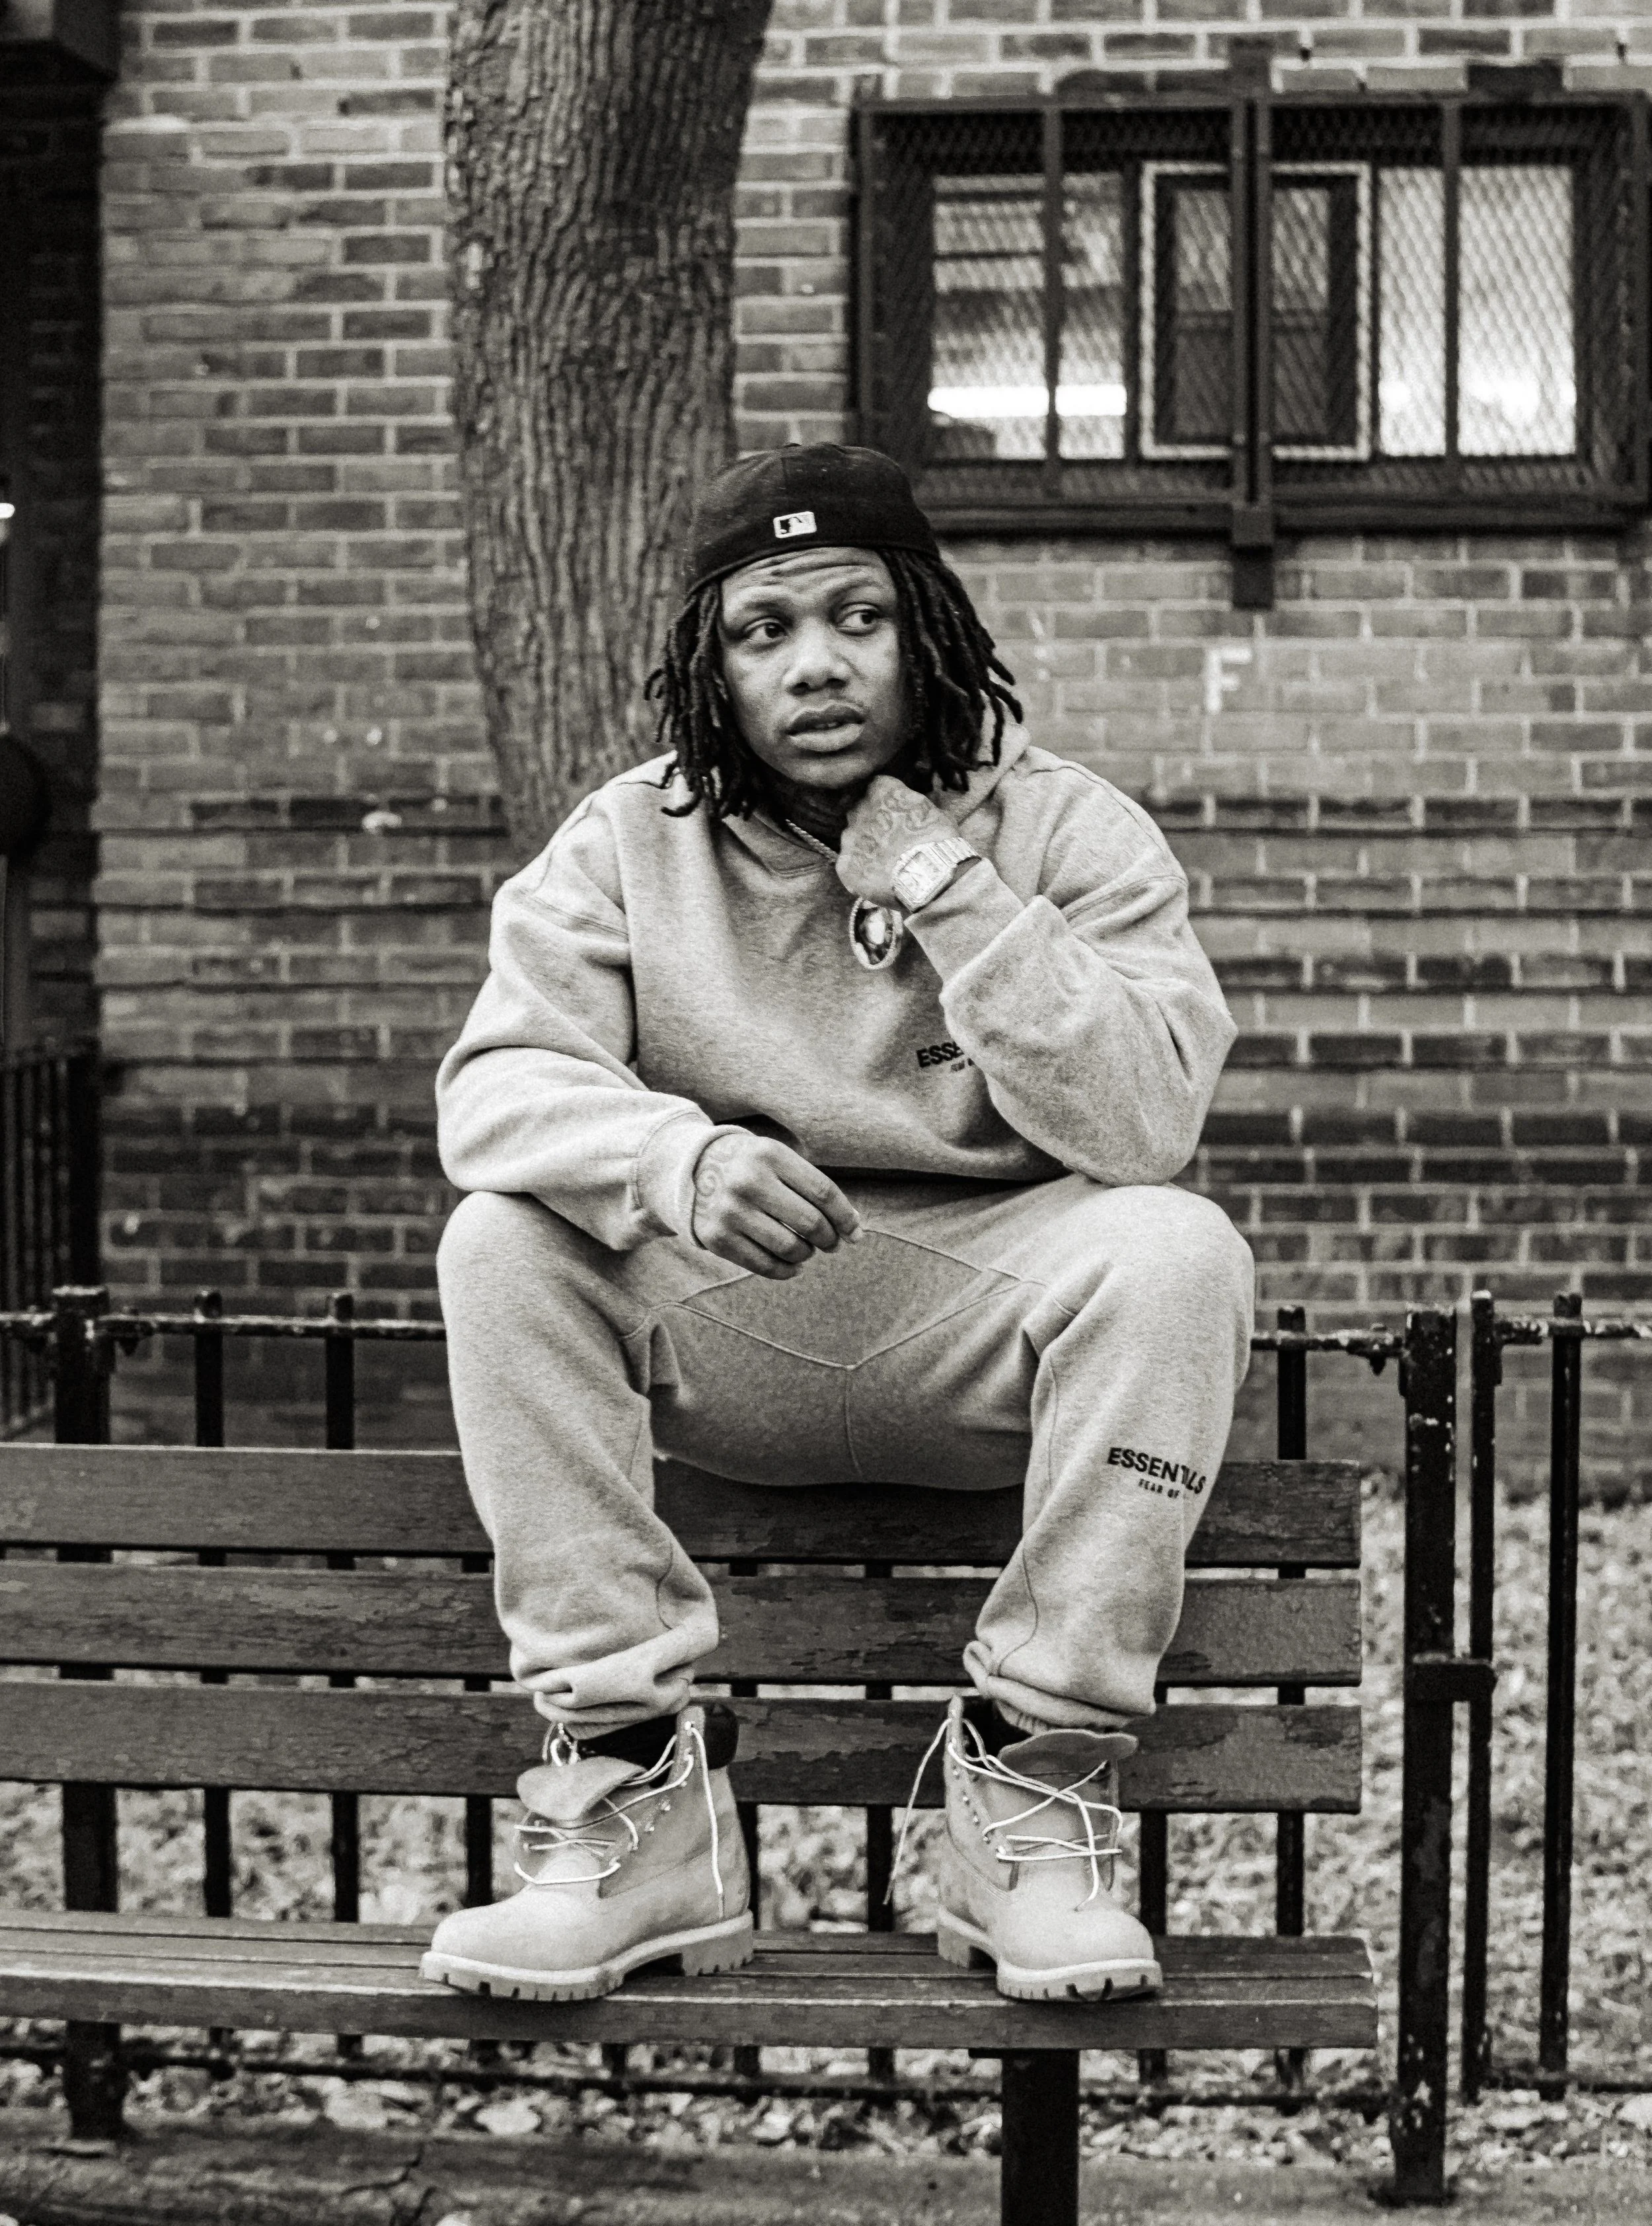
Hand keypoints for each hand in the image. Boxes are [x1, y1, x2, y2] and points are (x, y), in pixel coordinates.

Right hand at [689, 1133, 861, 1278]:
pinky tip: (794, 1265)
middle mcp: (748, 1182)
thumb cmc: (751, 1166)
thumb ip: (813, 1187)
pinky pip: (764, 1266)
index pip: (823, 1193)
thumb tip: (853, 1227)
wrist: (692, 1169)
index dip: (845, 1217)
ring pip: (790, 1248)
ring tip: (808, 1249)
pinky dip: (787, 1270)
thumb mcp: (778, 1159)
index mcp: (770, 1155)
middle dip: (830, 1239)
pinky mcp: (717, 1238)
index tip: (855, 1232)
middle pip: (810, 1223)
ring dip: (808, 1254)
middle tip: (832, 1243)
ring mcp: (730, 1211)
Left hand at [836, 774, 955, 907]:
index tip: (897, 813)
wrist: (927, 876)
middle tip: (891, 839)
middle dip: (872, 823)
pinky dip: (860, 871)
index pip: (877, 787)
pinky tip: (876, 879)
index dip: (887, 802)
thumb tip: (922, 809)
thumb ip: (921, 807)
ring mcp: (849, 839)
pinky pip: (849, 866)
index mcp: (882, 790)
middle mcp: (859, 810)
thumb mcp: (938, 813)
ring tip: (885, 863)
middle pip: (860, 812)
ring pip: (853, 839)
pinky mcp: (845, 866)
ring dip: (865, 847)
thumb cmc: (938, 841)